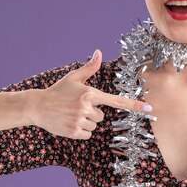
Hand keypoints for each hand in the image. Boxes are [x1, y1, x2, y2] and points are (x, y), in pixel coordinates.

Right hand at [31, 49, 151, 139]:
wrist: (37, 106)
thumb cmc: (57, 91)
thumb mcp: (73, 78)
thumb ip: (89, 67)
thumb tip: (99, 52)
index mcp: (90, 93)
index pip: (117, 101)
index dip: (135, 105)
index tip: (149, 109)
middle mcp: (87, 107)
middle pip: (102, 116)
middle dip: (92, 113)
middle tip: (76, 108)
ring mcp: (80, 120)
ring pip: (94, 125)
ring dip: (86, 122)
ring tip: (71, 115)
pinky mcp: (74, 132)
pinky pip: (87, 134)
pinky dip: (80, 131)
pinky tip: (69, 123)